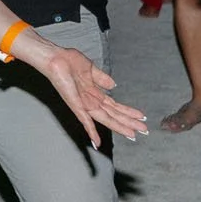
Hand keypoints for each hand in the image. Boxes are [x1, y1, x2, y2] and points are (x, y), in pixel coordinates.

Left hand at [31, 44, 147, 149]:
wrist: (55, 58)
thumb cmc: (69, 62)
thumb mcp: (91, 69)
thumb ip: (102, 78)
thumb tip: (114, 85)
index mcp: (95, 94)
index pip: (115, 106)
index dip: (129, 112)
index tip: (142, 117)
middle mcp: (91, 102)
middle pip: (114, 115)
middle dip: (129, 122)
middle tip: (144, 130)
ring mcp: (84, 105)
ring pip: (105, 119)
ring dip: (119, 127)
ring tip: (133, 134)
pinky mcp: (75, 105)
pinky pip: (84, 121)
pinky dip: (91, 132)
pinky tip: (97, 143)